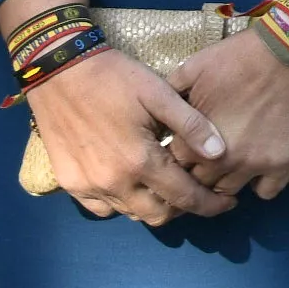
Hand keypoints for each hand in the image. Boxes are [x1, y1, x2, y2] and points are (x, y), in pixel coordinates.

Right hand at [22, 46, 234, 222]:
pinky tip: (133, 183)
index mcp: (140, 161)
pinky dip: (123, 203)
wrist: (59, 72)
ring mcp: (88, 187)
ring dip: (153, 205)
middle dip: (183, 208)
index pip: (184, 197)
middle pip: (157, 216)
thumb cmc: (115, 78)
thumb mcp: (159, 94)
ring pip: (130, 214)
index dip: (210, 204)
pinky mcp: (70, 184)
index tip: (228, 203)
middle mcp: (113, 183)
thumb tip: (220, 152)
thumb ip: (191, 126)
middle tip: (198, 191)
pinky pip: (102, 208)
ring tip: (168, 185)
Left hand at [165, 28, 288, 199]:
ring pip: (229, 193)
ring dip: (225, 182)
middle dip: (196, 176)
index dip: (174, 160)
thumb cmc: (237, 57)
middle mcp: (221, 160)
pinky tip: (257, 171)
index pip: (172, 168)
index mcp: (193, 141)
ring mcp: (253, 164)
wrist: (287, 50)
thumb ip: (170, 94)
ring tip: (227, 167)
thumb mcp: (192, 68)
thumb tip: (157, 114)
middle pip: (198, 186)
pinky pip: (267, 192)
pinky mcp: (281, 162)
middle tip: (202, 162)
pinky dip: (260, 185)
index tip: (182, 152)